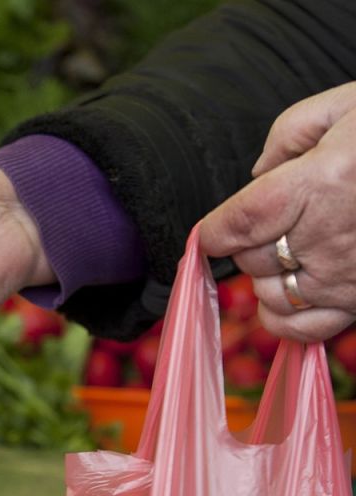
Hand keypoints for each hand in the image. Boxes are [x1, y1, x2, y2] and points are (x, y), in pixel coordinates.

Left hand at [201, 82, 355, 341]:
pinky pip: (307, 330)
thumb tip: (259, 175)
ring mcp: (352, 277)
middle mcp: (334, 238)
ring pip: (273, 297)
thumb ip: (286, 138)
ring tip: (289, 253)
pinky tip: (293, 292)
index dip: (214, 230)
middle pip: (253, 261)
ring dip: (268, 278)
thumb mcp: (342, 107)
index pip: (240, 222)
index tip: (212, 229)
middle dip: (249, 244)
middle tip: (275, 224)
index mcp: (322, 184)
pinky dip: (286, 318)